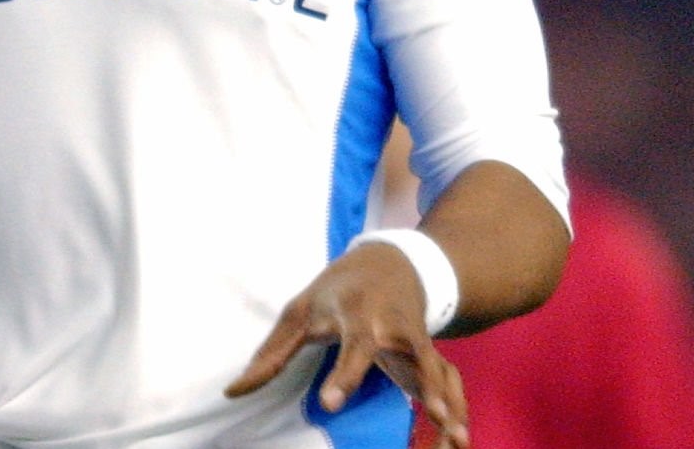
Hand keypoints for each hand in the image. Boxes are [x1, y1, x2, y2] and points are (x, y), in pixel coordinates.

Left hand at [224, 241, 468, 448]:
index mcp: (357, 312)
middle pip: (407, 356)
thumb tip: (233, 391)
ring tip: (457, 438)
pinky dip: (458, 408)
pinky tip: (460, 439)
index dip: (344, 374)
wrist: (391, 262)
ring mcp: (416, 339)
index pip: (352, 344)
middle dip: (421, 382)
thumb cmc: (336, 291)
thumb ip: (270, 354)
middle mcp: (393, 326)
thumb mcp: (300, 311)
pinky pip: (447, 383)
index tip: (329, 402)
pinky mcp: (429, 355)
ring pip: (437, 371)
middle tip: (435, 414)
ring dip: (449, 402)